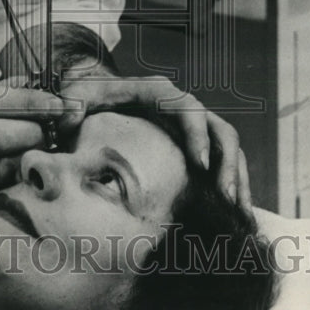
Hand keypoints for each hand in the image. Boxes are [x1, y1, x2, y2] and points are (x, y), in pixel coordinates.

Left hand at [58, 74, 250, 209]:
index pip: (188, 109)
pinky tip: (238, 216)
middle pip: (220, 131)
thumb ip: (72, 103)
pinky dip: (233, 186)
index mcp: (160, 93)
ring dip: (238, 180)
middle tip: (227, 199)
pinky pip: (223, 163)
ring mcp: (194, 126)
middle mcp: (184, 106)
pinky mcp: (196, 144)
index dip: (198, 135)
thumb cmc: (89, 95)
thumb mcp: (78, 95)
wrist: (97, 95)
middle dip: (228, 165)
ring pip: (229, 149)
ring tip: (241, 215)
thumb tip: (68, 116)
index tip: (201, 166)